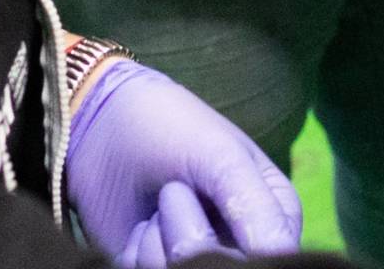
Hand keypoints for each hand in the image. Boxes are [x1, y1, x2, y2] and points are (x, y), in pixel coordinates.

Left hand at [65, 60, 303, 263]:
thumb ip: (255, 207)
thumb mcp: (221, 156)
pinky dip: (134, 259)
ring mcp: (196, 262)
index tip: (207, 205)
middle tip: (172, 192)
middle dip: (187, 240)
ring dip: (155, 248)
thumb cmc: (173, 128)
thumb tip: (280, 254)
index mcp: (274, 216)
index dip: (235, 248)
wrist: (103, 127)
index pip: (272, 256)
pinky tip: (138, 230)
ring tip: (155, 209)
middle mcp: (241, 247)